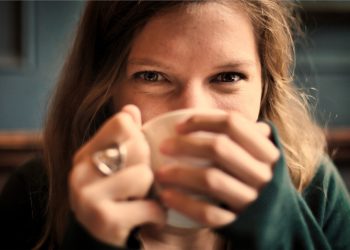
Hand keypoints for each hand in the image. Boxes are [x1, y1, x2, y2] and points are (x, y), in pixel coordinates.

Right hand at [69, 105, 165, 245]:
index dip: (139, 139)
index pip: (123, 123)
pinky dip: (156, 215)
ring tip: (139, 201)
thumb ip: (123, 138)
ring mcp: (88, 197)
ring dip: (151, 193)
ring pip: (144, 175)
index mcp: (85, 154)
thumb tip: (131, 108)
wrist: (98, 244)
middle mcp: (80, 172)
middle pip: (137, 145)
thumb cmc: (114, 200)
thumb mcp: (116, 167)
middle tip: (138, 185)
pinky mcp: (104, 220)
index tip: (135, 158)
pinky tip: (146, 219)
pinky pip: (150, 206)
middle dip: (147, 166)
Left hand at [155, 111, 279, 227]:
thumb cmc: (257, 182)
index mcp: (267, 152)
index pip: (233, 124)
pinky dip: (184, 203)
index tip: (178, 126)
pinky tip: (167, 196)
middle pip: (219, 148)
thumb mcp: (260, 158)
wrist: (275, 224)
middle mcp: (263, 174)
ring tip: (160, 173)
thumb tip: (215, 115)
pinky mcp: (239, 223)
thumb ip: (245, 137)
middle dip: (185, 145)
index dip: (202, 120)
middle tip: (163, 147)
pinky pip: (208, 213)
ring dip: (180, 174)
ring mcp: (252, 200)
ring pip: (211, 180)